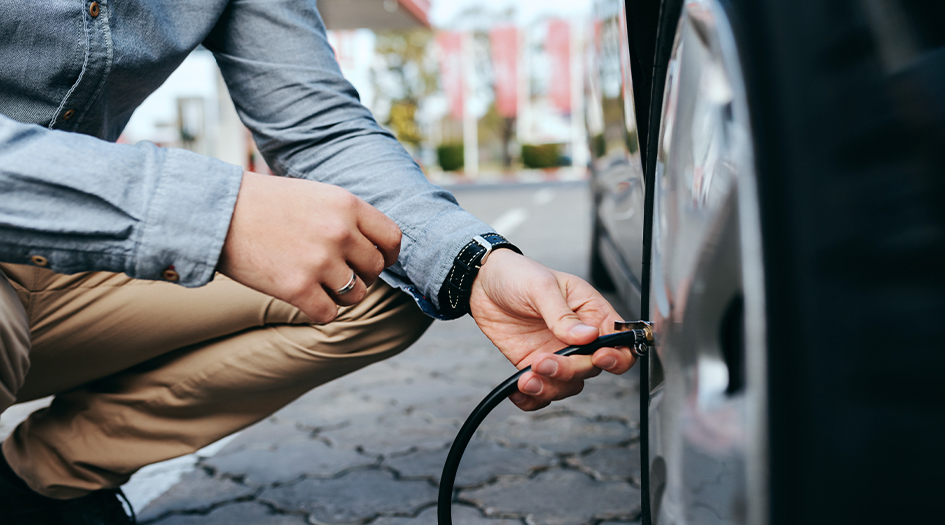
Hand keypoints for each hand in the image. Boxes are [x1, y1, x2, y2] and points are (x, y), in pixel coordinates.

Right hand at [218, 171, 400, 322]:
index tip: (375, 259)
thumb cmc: (264, 203)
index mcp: (347, 204)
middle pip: (375, 269)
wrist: (216, 213)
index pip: (392, 239)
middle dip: (360, 274)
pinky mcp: (297, 288)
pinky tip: (303, 297)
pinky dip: (319, 310)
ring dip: (341, 294)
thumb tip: (376, 248)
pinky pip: (329, 313)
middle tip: (336, 271)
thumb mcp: (315, 195)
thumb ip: (347, 218)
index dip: (387, 254)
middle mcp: (340, 232)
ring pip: (356, 295)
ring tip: (318, 283)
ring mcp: (320, 261)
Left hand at [469, 250, 635, 410]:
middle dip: (569, 371)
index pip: (619, 342)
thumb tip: (586, 336)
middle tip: (542, 361)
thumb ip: (563, 314)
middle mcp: (579, 338)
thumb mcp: (542, 286)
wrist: (484, 282)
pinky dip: (532, 398)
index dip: (616, 357)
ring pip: (568, 385)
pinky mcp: (535, 365)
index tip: (598, 358)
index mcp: (591, 313)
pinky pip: (542, 392)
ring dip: (549, 387)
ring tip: (526, 377)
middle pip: (591, 369)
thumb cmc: (519, 274)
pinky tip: (518, 390)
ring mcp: (557, 354)